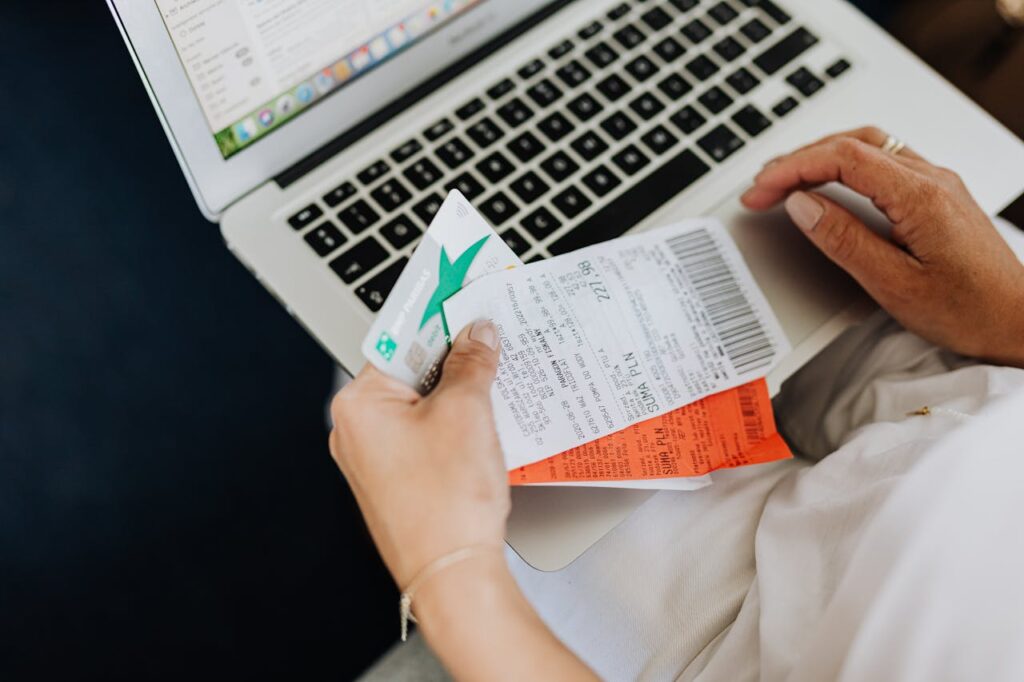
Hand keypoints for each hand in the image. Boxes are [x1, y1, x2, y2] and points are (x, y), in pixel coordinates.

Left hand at [329, 320, 508, 587]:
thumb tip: (476, 334)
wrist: (452, 575)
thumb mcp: (467, 412)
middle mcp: (357, 431)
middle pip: (409, 369)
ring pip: (421, 403)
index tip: (459, 290)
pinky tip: (487, 419)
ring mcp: (376, 460)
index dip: (435, 312)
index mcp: (359, 405)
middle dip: (453, 353)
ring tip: (497, 377)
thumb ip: (471, 362)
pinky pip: (427, 433)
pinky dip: (456, 421)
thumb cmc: (446, 504)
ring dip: (459, 389)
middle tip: (491, 335)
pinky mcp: (400, 480)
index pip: (397, 337)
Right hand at [741, 126, 1023, 366]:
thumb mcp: (895, 285)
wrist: (1019, 322)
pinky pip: (884, 161)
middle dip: (798, 160)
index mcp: (921, 196)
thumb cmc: (970, 311)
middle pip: (853, 143)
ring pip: (869, 146)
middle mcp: (932, 179)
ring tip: (786, 180)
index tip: (761, 191)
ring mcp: (938, 184)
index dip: (793, 168)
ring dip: (821, 156)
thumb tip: (803, 205)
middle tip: (761, 188)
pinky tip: (829, 184)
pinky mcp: (938, 196)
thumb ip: (844, 241)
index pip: (843, 158)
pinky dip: (845, 165)